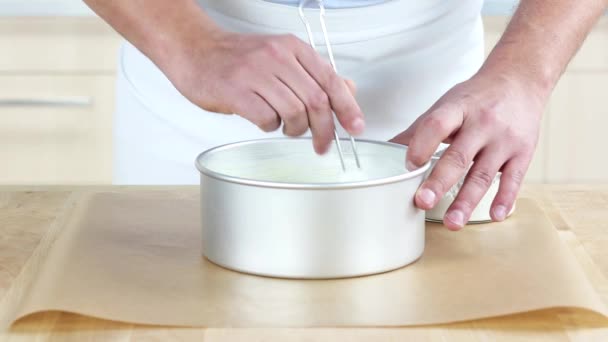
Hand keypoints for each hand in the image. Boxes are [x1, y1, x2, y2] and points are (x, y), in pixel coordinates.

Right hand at [164, 30, 363, 153]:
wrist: (195, 50)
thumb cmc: (238, 59)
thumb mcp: (282, 57)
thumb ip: (314, 74)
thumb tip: (348, 90)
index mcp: (293, 47)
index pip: (331, 80)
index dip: (348, 108)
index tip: (356, 127)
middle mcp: (277, 56)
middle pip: (316, 101)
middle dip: (324, 129)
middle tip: (322, 144)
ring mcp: (256, 73)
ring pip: (295, 112)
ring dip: (295, 128)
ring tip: (285, 126)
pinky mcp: (236, 91)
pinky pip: (267, 119)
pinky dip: (270, 127)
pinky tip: (264, 120)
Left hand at [391, 71, 544, 229]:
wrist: (520, 80)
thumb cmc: (477, 97)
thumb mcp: (447, 106)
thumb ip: (419, 131)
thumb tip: (386, 149)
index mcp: (458, 108)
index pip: (436, 125)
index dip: (421, 145)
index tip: (408, 165)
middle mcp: (482, 123)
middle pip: (458, 156)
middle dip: (439, 182)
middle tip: (423, 202)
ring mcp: (504, 139)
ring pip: (483, 174)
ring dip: (467, 201)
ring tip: (452, 222)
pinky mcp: (523, 152)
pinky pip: (513, 179)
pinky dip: (504, 199)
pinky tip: (493, 215)